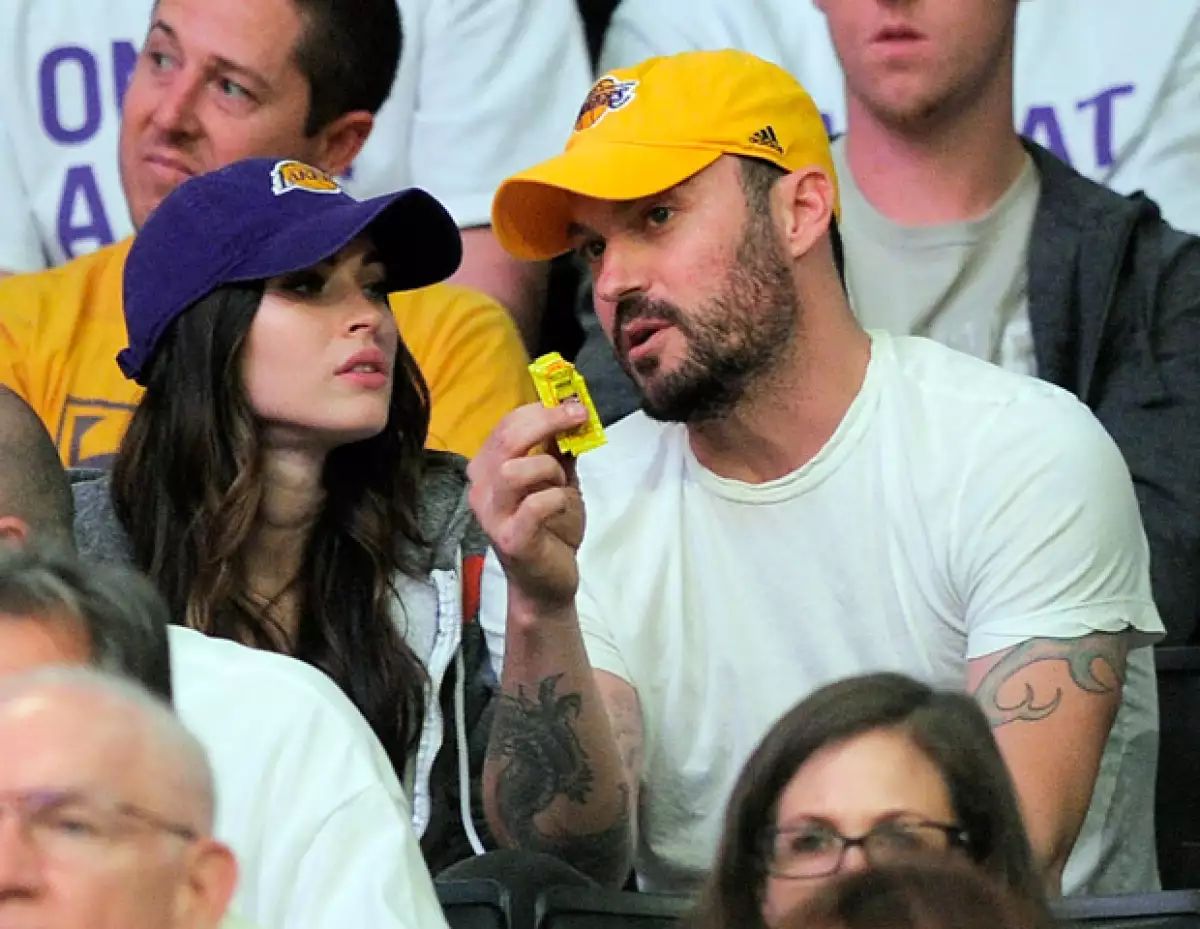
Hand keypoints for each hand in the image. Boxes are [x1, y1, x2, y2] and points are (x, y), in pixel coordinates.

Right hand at [468, 402, 589, 613]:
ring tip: (561, 484)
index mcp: (489, 469)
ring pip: (513, 470)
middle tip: (578, 417)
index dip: (542, 409)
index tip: (575, 406)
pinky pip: (534, 505)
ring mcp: (492, 515)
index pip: (507, 425)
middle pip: (507, 439)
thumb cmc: (550, 529)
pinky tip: (563, 505)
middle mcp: (482, 489)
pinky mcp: (510, 539)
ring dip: (548, 468)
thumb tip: (571, 413)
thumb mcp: (558, 482)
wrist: (546, 583)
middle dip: (547, 421)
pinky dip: (556, 498)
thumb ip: (559, 451)